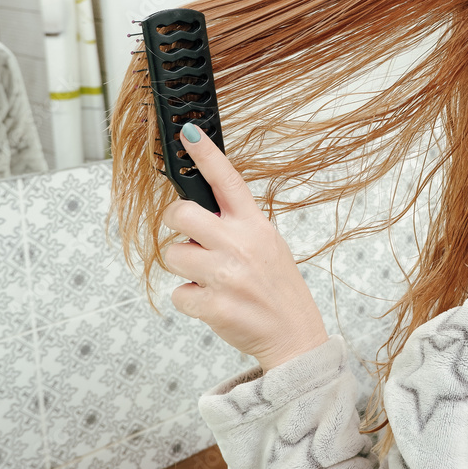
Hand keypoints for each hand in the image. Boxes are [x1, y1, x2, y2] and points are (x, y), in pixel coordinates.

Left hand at [161, 122, 328, 370]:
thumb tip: (199, 211)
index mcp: (255, 225)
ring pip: (173, 256)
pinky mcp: (214, 305)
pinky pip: (178, 294)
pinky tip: (213, 303)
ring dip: (184, 269)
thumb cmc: (277, 288)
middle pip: (180, 214)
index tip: (187, 133)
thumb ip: (238, 226)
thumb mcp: (268, 245)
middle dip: (176, 226)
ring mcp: (227, 274)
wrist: (294, 336)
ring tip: (210, 278)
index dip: (205, 154)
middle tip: (190, 239)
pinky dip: (190, 301)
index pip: (227, 180)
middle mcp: (241, 244)